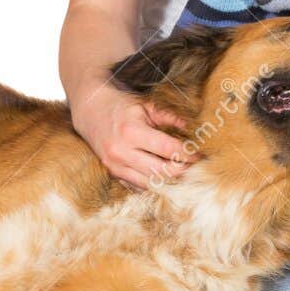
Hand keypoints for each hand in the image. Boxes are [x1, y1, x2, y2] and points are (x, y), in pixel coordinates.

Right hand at [70, 82, 196, 190]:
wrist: (89, 110)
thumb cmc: (121, 104)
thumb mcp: (146, 105)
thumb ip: (169, 117)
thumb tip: (193, 127)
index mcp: (132, 132)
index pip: (168, 149)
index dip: (187, 154)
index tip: (199, 154)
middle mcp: (122, 151)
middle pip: (161, 171)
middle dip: (182, 170)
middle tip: (196, 166)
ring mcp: (115, 165)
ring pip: (150, 183)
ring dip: (169, 180)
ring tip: (184, 173)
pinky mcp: (112, 172)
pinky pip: (137, 185)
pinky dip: (153, 184)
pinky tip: (165, 178)